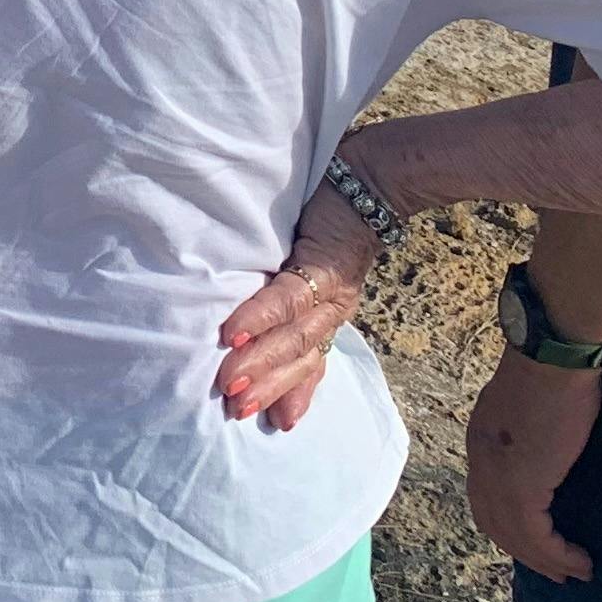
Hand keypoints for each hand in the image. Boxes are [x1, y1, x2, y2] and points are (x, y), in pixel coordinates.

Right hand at [217, 179, 377, 431]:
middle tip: (239, 411)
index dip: (296, 392)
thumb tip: (259, 325)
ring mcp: (328, 288)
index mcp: (329, 312)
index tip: (278, 424)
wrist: (371, 178)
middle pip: (301, 356)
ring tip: (230, 383)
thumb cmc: (329, 217)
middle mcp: (332, 307)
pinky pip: (285, 296)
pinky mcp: (319, 262)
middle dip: (270, 386)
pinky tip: (233, 333)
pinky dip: (257, 317)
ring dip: (261, 362)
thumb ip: (289, 299)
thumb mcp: (311, 264)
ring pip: (294, 335)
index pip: (312, 360)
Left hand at [467, 354, 601, 579]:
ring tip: (575, 572)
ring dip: (545, 560)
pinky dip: (557, 554)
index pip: (485, 495)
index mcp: (482, 441)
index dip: (508, 523)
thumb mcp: (531, 409)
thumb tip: (551, 454)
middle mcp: (481, 460)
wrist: (553, 356)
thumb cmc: (553, 370)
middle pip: (493, 521)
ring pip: (513, 535)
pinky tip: (579, 561)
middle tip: (557, 569)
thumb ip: (530, 435)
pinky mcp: (521, 486)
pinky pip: (535, 535)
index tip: (537, 541)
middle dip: (524, 551)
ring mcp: (497, 475)